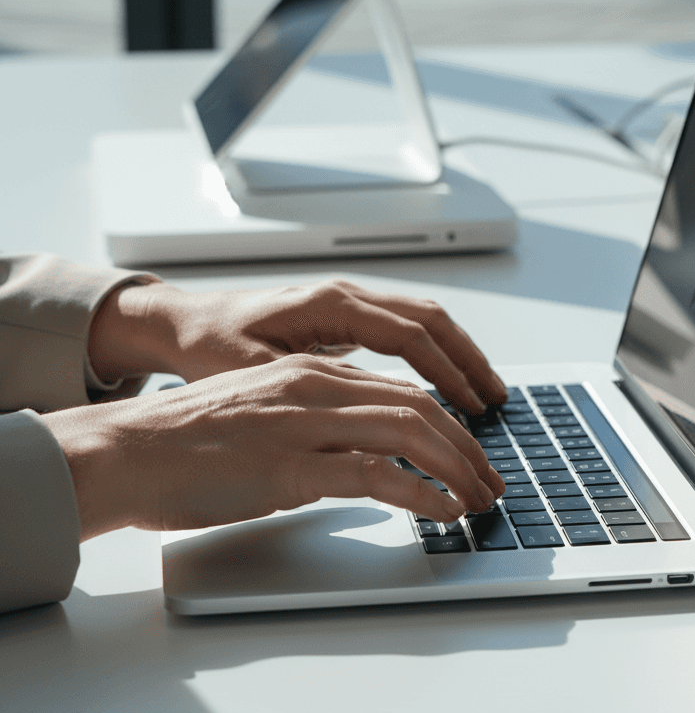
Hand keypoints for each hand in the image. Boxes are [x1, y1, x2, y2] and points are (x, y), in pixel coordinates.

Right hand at [41, 356, 505, 540]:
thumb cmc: (183, 443)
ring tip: (477, 500)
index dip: (447, 423)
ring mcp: (304, 423)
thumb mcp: (261, 413)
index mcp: (309, 372)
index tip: (471, 454)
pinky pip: (376, 473)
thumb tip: (359, 455)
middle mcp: (314, 387)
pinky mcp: (289, 466)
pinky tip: (442, 511)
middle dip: (465, 446)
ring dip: (455, 468)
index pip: (400, 390)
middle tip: (490, 481)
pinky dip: (420, 492)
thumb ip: (312, 421)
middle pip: (418, 407)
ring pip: (408, 431)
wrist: (123, 452)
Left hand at [88, 279, 505, 414]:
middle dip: (469, 360)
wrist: (182, 322)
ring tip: (484, 394)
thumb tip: (360, 416)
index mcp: (329, 305)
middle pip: (431, 320)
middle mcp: (346, 296)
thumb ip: (308, 388)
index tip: (471, 406)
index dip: (447, 372)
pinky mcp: (343, 318)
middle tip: (495, 400)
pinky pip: (404, 330)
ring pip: (423, 320)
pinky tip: (445, 382)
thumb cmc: (208, 346)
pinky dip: (434, 354)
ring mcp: (347, 304)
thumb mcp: (252, 373)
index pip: (410, 336)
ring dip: (458, 355)